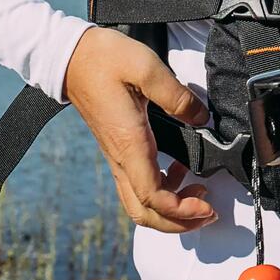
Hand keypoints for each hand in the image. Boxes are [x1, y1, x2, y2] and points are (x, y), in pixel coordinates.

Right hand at [63, 26, 217, 232]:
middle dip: (178, 223)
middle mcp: (120, 157)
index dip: (181, 210)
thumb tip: (201, 118)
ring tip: (199, 194)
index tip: (207, 205)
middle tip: (208, 212)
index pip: (153, 196)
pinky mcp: (118, 150)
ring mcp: (117, 156)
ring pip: (139, 203)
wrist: (72, 57)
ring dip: (169, 210)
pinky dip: (161, 191)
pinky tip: (179, 170)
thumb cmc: (104, 60)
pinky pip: (137, 185)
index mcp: (129, 143)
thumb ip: (179, 96)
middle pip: (144, 213)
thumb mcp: (148, 69)